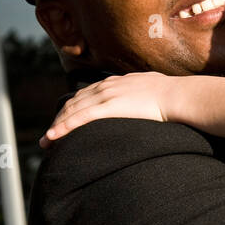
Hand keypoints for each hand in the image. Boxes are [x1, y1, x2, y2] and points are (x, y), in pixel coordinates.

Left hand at [40, 72, 173, 146]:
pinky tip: (53, 136)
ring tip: (46, 141)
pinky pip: (79, 118)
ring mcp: (105, 96)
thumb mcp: (153, 89)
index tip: (65, 122)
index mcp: (116, 83)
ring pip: (72, 110)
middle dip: (60, 119)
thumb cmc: (172, 96)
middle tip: (50, 136)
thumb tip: (147, 101)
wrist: (178, 96)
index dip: (73, 109)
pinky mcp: (108, 107)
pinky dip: (63, 127)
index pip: (86, 95)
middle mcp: (106, 87)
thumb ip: (143, 94)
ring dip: (57, 126)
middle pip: (74, 102)